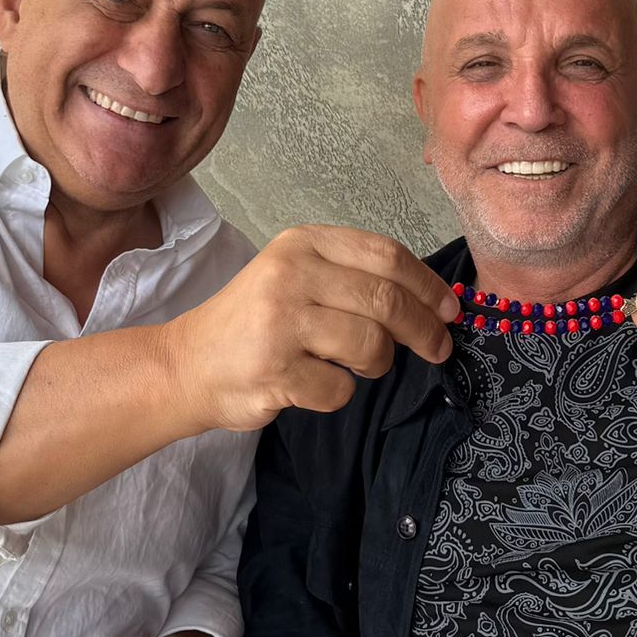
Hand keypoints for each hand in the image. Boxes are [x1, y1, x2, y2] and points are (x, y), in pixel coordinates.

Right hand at [166, 226, 458, 431]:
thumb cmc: (254, 322)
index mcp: (303, 244)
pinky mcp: (274, 370)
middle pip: (386, 300)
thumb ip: (353, 278)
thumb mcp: (297, 276)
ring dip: (376, 363)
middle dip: (423, 329)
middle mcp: (291, 274)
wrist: (187, 364)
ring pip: (370, 344)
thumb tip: (433, 302)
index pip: (385, 255)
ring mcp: (280, 322)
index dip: (427, 285)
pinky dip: (338, 393)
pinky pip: (339, 389)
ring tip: (357, 364)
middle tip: (438, 349)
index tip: (449, 310)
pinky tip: (313, 383)